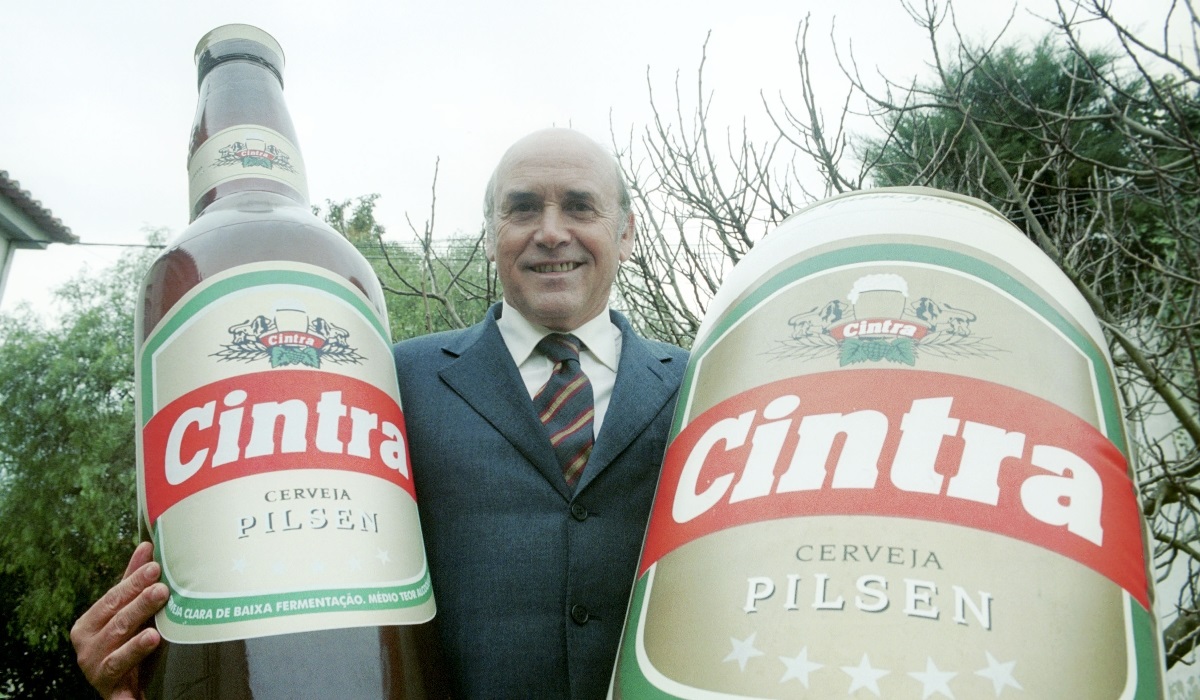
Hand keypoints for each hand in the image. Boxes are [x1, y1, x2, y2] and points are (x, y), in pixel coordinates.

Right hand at [70, 541, 167, 698]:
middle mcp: (86, 646)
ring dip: (136, 639)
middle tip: (162, 590)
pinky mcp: (109, 691)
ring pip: (117, 650)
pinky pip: (120, 680)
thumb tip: (146, 546)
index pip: (112, 599)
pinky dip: (131, 671)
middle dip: (140, 605)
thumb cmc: (123, 644)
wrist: (121, 689)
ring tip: (155, 630)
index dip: (133, 583)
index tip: (155, 568)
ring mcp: (95, 669)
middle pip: (117, 622)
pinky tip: (148, 656)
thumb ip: (132, 583)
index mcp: (88, 624)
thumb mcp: (125, 613)